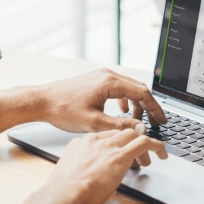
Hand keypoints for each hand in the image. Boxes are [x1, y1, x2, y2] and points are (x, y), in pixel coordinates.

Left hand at [38, 69, 166, 132]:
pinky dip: (125, 100)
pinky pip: (118, 88)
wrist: (42, 101)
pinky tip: (122, 112)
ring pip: (128, 88)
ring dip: (136, 104)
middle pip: (138, 88)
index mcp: (109, 82)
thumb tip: (140, 129)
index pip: (142, 92)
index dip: (155, 108)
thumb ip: (120, 125)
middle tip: (155, 123)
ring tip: (139, 121)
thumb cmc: (63, 110)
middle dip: (148, 107)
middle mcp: (107, 75)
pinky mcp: (95, 81)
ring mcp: (100, 76)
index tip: (162, 121)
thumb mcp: (94, 123)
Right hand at [48, 128, 168, 203]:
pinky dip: (155, 145)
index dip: (115, 143)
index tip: (118, 151)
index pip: (104, 136)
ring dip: (142, 142)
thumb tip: (87, 171)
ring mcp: (109, 146)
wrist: (66, 192)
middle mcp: (96, 140)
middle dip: (129, 139)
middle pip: (119, 132)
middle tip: (136, 151)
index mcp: (82, 142)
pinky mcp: (121, 156)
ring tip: (151, 154)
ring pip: (132, 133)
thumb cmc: (65, 188)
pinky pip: (143, 143)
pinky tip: (161, 153)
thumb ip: (80, 165)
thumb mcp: (69, 169)